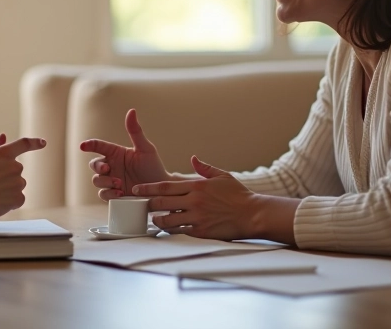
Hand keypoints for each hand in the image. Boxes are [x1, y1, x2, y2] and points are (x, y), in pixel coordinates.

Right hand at [0, 133, 46, 220]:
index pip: (24, 144)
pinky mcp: (19, 198)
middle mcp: (14, 166)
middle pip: (16, 169)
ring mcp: (18, 182)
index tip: (43, 143)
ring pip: (17, 184)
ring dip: (8, 188)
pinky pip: (19, 198)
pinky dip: (11, 201)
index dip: (35, 142)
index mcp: (3, 153)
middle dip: (7, 174)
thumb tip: (3, 137)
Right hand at [79, 109, 173, 200]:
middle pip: (93, 165)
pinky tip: (119, 193)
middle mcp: (111, 166)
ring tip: (119, 183)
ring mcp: (111, 180)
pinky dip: (108, 193)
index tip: (83, 146)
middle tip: (107, 169)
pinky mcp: (113, 194)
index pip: (99, 146)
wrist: (160, 189)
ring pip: (96, 180)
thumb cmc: (153, 166)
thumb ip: (136, 131)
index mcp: (116, 153)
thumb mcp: (146, 148)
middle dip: (97, 166)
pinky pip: (102, 194)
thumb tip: (131, 111)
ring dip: (105, 181)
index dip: (89, 145)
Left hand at [134, 156, 298, 242]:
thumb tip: (193, 158)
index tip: (137, 189)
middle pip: (161, 203)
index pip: (164, 186)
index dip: (147, 188)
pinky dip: (171, 230)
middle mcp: (194, 201)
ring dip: (157, 220)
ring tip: (155, 219)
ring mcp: (197, 217)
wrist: (252, 213)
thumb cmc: (238, 195)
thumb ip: (205, 168)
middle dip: (148, 204)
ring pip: (167, 220)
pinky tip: (169, 229)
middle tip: (143, 205)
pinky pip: (179, 232)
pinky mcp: (201, 231)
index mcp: (196, 186)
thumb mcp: (222, 176)